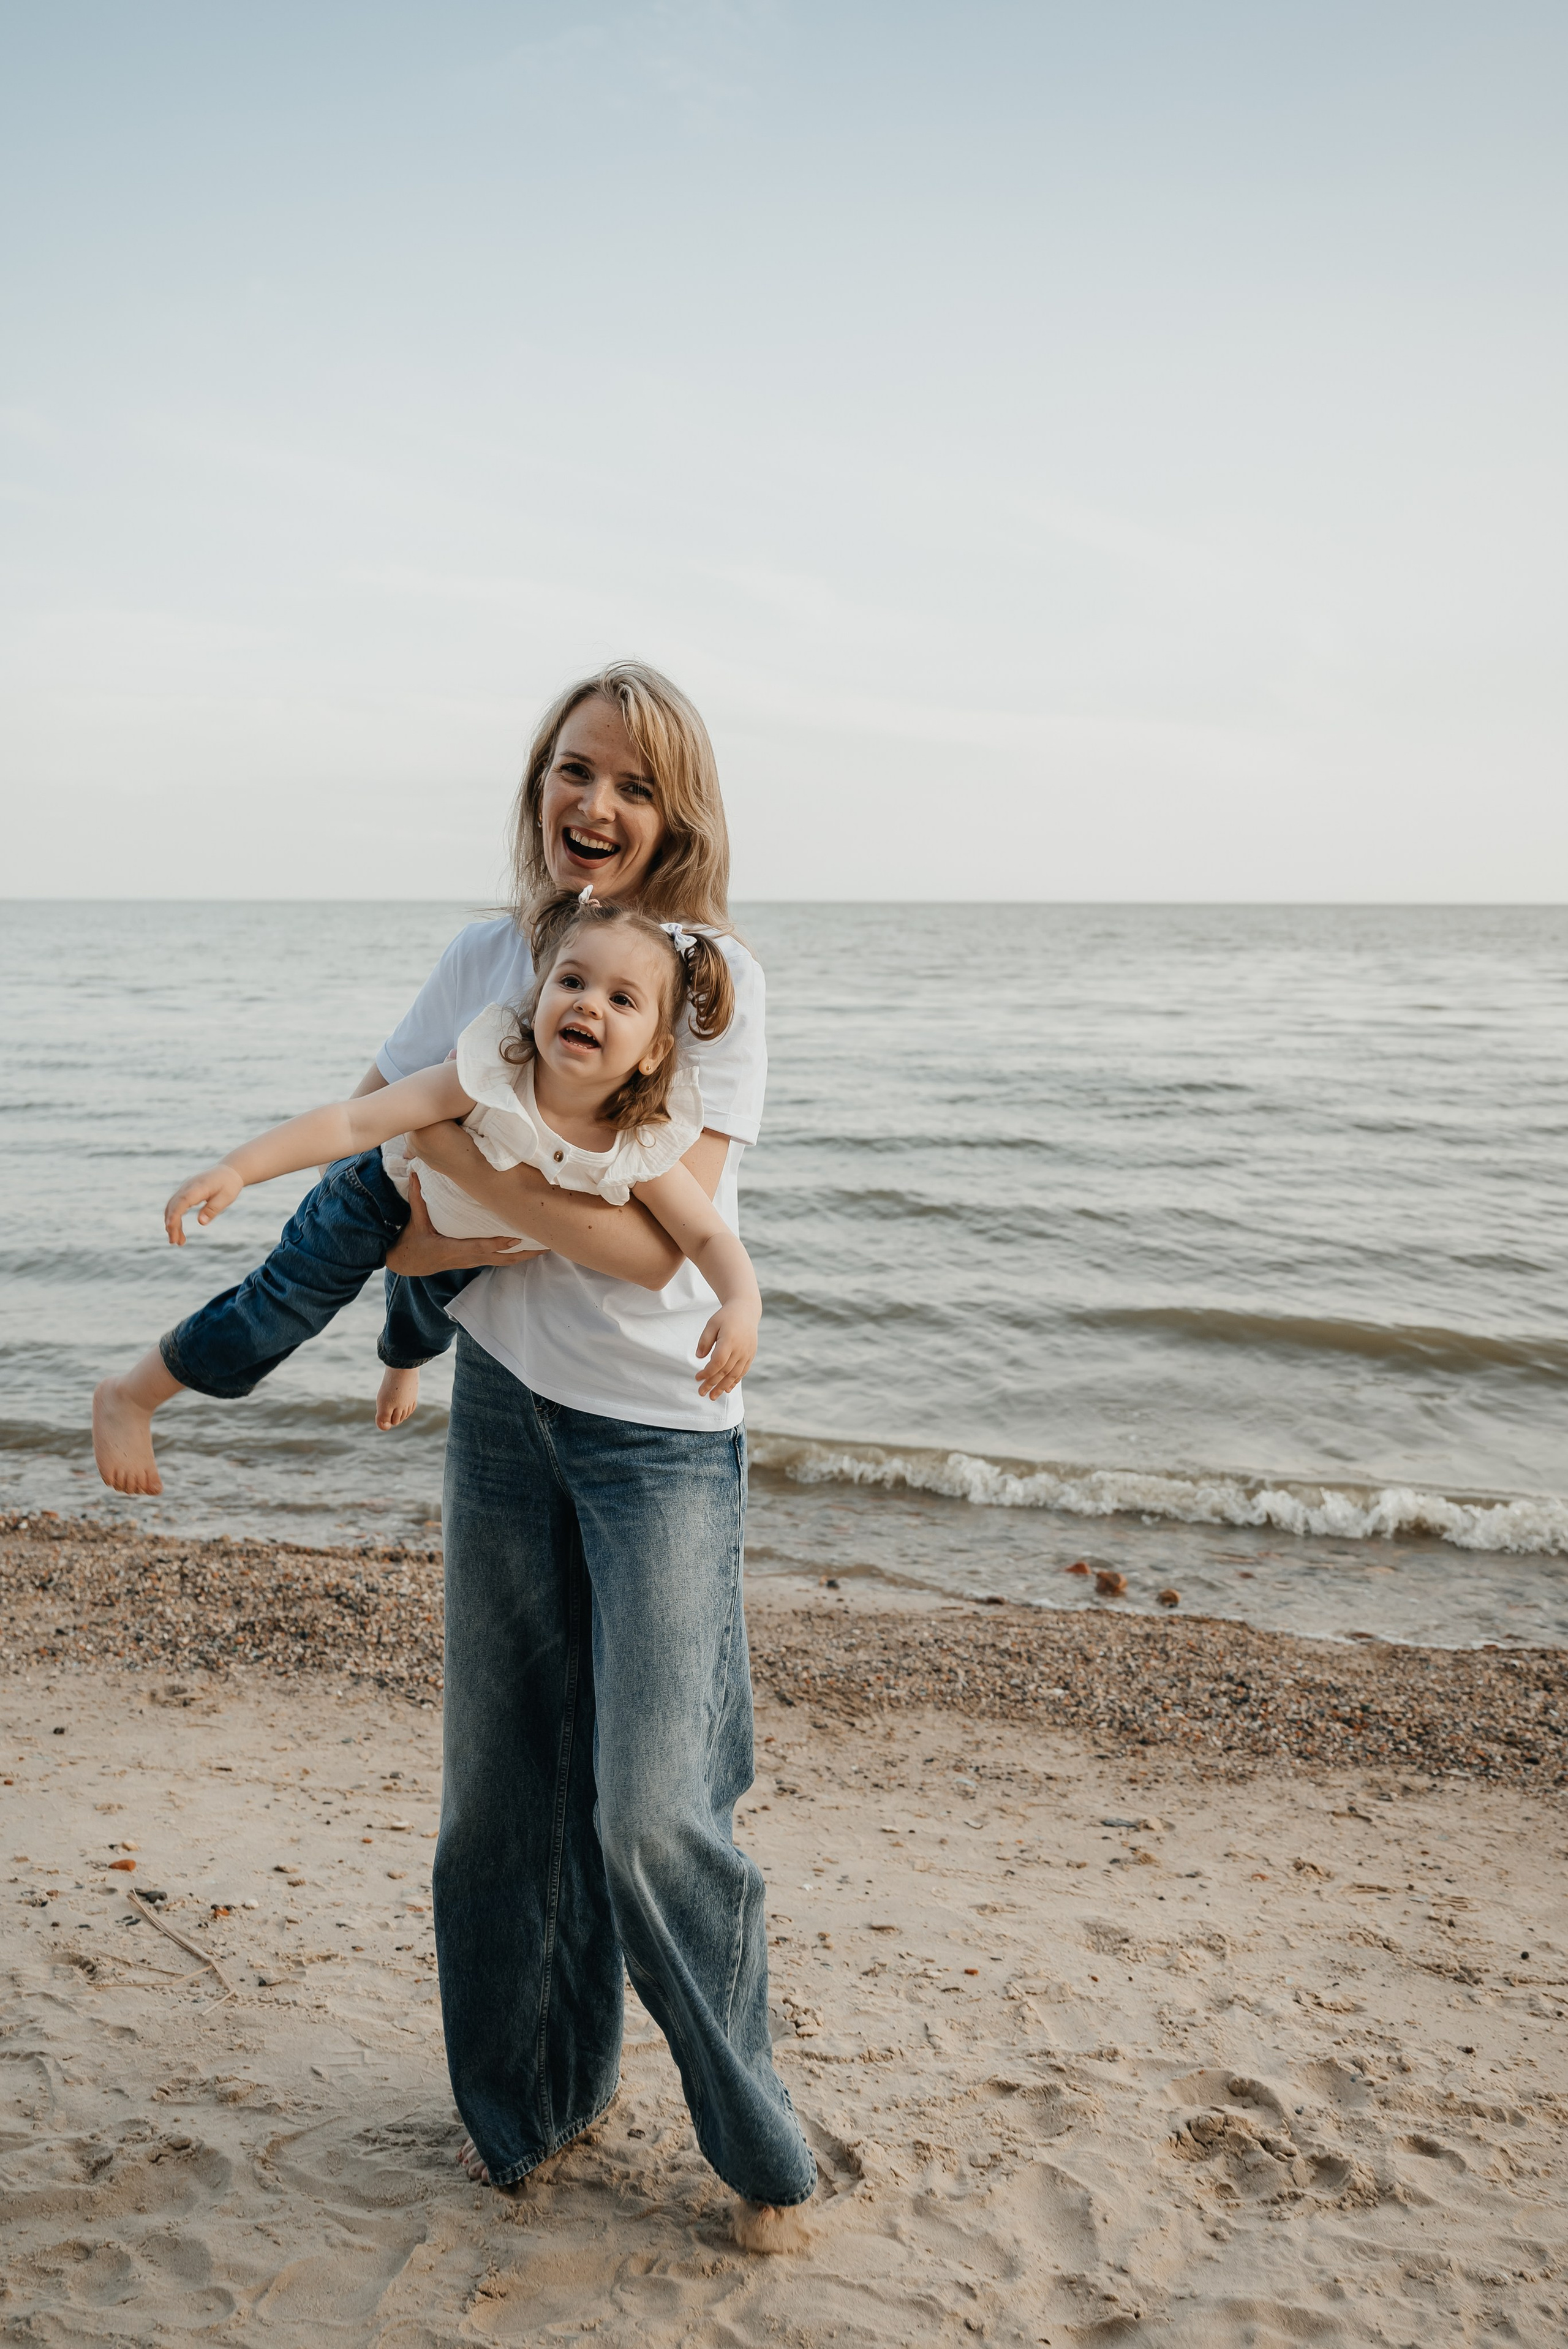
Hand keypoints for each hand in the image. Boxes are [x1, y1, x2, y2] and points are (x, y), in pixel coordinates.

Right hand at [165, 1163, 242, 1244]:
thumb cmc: (229, 1185)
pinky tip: (178, 1230)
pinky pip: (175, 1205)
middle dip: (171, 1224)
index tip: (171, 1228)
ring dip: (172, 1223)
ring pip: (172, 1206)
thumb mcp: (226, 1198)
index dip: (175, 1215)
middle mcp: (188, 1186)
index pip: (182, 1201)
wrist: (228, 1172)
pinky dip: (174, 1218)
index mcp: (198, 1187)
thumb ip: (213, 1209)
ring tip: (177, 1241)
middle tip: (174, 1242)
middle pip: (174, 1206)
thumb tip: (201, 1222)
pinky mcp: (185, 1192)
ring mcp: (185, 1188)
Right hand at [385, 1169, 544, 1276]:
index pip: (480, 1247)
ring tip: (545, 1247)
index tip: (517, 1237)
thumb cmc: (414, 1241)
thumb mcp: (415, 1220)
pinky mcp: (474, 1261)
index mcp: (452, 1249)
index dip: (498, 1243)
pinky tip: (530, 1250)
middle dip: (524, 1253)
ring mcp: (472, 1261)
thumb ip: (417, 1197)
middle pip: (500, 1258)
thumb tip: (415, 1173)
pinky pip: (499, 1260)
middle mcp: (467, 1258)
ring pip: (503, 1261)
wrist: (409, 1263)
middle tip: (545, 1245)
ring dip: (524, 1256)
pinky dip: (515, 1256)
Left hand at [695, 1302, 758, 1398]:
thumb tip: (699, 1357)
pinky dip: (735, 1382)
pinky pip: (742, 1372)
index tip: (697, 1378)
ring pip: (735, 1375)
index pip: (717, 1363)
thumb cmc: (726, 1317)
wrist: (746, 1311)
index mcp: (729, 1341)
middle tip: (701, 1393)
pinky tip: (727, 1389)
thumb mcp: (711, 1324)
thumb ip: (704, 1341)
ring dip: (723, 1387)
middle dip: (712, 1384)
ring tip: (713, 1396)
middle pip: (725, 1372)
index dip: (707, 1373)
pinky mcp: (750, 1355)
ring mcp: (747, 1353)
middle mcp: (740, 1349)